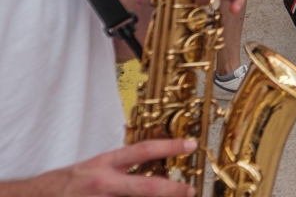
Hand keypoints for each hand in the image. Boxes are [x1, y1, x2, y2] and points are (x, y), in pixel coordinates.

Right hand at [43, 138, 198, 195]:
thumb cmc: (65, 183)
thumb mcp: (93, 167)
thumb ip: (120, 167)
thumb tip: (150, 168)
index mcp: (105, 164)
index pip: (143, 150)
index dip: (169, 147)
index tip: (191, 145)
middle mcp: (105, 183)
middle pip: (146, 185)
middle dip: (171, 189)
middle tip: (190, 189)